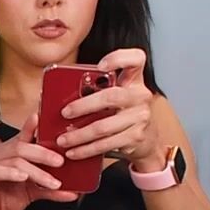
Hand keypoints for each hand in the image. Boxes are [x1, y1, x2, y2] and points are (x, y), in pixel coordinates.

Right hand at [0, 112, 79, 209]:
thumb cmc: (3, 201)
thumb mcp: (31, 193)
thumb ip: (49, 189)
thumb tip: (73, 191)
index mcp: (9, 153)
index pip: (24, 136)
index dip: (34, 126)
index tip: (48, 119)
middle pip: (22, 146)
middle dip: (44, 154)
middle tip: (60, 162)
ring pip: (15, 160)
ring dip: (36, 172)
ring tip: (51, 181)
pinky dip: (11, 174)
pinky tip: (23, 177)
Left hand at [55, 48, 166, 172]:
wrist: (147, 140)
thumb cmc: (123, 112)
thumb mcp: (115, 96)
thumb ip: (97, 90)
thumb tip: (62, 95)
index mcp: (133, 79)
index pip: (135, 59)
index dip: (118, 59)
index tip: (100, 66)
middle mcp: (139, 95)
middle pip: (110, 97)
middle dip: (83, 106)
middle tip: (65, 113)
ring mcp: (140, 117)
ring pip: (104, 126)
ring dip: (79, 135)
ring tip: (63, 139)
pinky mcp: (135, 137)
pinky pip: (106, 144)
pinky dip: (87, 149)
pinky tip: (74, 151)